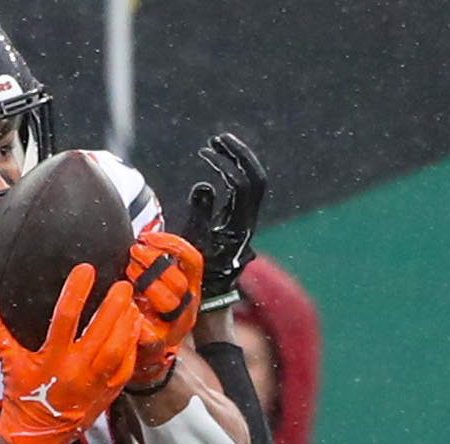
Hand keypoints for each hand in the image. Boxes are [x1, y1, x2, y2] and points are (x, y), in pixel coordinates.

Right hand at [0, 263, 140, 443]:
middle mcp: (76, 370)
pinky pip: (125, 368)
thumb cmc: (23, 399)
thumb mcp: (8, 364)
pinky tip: (134, 330)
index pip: (65, 317)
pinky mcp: (107, 394)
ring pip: (118, 349)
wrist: (37, 440)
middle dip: (114, 305)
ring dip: (127, 324)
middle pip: (101, 331)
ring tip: (132, 304)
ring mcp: (94, 384)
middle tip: (123, 284)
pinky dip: (131, 347)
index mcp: (52, 359)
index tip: (86, 269)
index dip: (77, 291)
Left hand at [123, 231, 203, 392]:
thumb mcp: (157, 284)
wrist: (147, 357)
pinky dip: (134, 314)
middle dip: (153, 262)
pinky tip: (124, 304)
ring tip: (128, 274)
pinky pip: (149, 329)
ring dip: (145, 283)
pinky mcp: (158, 346)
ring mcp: (174, 328)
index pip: (192, 261)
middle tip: (133, 253)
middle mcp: (187, 307)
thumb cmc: (148, 313)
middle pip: (178, 280)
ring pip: (168, 301)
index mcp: (190, 288)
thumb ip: (154, 260)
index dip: (173, 245)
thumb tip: (145, 227)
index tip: (149, 236)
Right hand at [175, 132, 268, 310]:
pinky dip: (231, 173)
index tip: (206, 153)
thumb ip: (199, 213)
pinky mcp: (238, 221)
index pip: (244, 184)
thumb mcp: (194, 244)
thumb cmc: (199, 275)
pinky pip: (242, 190)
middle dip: (240, 155)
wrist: (210, 298)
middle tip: (219, 138)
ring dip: (237, 161)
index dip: (228, 164)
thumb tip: (204, 184)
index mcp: (241, 226)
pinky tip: (216, 163)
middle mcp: (248, 221)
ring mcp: (245, 221)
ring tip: (216, 144)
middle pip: (255, 178)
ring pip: (251, 182)